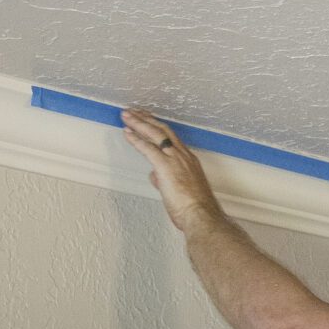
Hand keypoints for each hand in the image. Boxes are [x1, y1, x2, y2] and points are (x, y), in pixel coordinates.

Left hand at [121, 109, 221, 231]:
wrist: (201, 217)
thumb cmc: (195, 211)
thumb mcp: (181, 192)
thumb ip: (166, 181)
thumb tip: (155, 177)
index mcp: (190, 161)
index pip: (172, 139)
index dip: (159, 128)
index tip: (149, 121)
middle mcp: (183, 155)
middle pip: (163, 130)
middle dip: (147, 119)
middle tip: (135, 112)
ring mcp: (175, 159)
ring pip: (155, 134)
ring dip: (139, 123)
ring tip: (126, 116)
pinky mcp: (165, 166)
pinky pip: (148, 148)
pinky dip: (136, 139)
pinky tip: (127, 133)